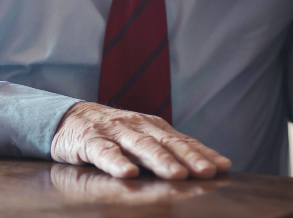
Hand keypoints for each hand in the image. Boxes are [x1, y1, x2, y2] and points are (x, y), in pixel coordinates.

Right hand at [50, 102, 231, 179]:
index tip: (223, 167)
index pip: (183, 141)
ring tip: (177, 174)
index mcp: (154, 127)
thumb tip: (206, 167)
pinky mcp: (91, 141)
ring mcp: (115, 132)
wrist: (69, 118)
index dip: (203, 153)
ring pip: (141, 146)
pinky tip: (127, 173)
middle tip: (207, 172)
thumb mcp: (142, 138)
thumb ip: (167, 150)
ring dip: (160, 160)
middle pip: (167, 143)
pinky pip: (104, 152)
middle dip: (189, 158)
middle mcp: (138, 126)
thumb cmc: (113, 133)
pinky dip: (116, 162)